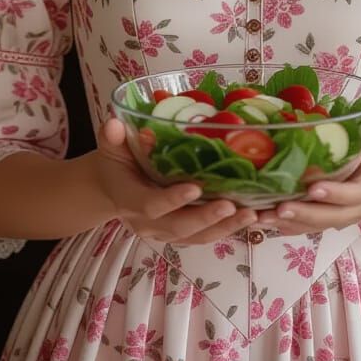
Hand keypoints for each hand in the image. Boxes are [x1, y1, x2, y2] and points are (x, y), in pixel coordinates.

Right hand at [93, 117, 257, 243]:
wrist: (111, 189)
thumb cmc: (116, 163)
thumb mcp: (110, 148)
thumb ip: (112, 138)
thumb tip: (115, 124)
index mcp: (130, 200)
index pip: (151, 205)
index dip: (173, 199)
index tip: (195, 187)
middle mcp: (147, 223)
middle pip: (179, 227)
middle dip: (207, 218)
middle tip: (232, 205)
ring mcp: (163, 232)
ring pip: (195, 237)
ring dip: (224, 228)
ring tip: (250, 214)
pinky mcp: (178, 235)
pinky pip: (203, 237)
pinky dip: (226, 230)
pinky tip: (248, 218)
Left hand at [255, 107, 360, 233]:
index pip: (357, 193)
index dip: (337, 194)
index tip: (313, 189)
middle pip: (333, 216)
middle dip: (306, 214)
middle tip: (280, 208)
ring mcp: (343, 214)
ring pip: (317, 225)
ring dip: (290, 223)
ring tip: (263, 217)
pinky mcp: (328, 217)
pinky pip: (307, 226)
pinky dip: (286, 225)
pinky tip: (263, 220)